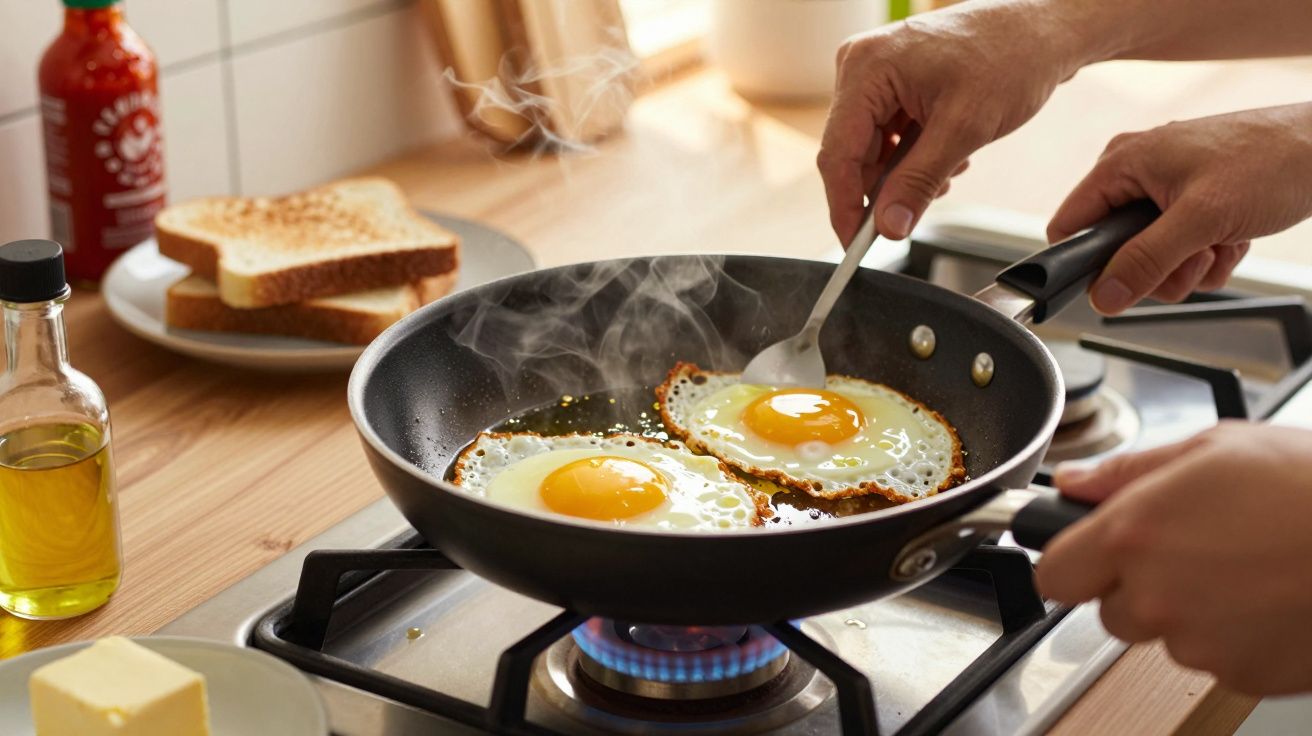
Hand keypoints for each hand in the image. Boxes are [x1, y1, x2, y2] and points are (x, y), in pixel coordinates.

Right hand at [818, 1, 1100, 243]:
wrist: (1045, 27)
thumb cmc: (1012, 55)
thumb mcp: (964, 128)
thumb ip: (918, 182)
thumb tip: (888, 227)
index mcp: (866, 68)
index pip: (837, 153)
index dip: (845, 206)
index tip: (857, 246)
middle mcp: (860, 67)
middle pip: (852, 154)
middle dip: (886, 187)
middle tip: (921, 205)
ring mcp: (875, 74)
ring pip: (872, 150)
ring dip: (906, 172)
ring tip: (950, 165)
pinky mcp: (892, 83)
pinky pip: (888, 135)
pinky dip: (914, 155)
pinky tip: (948, 150)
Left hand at [1036, 422, 1311, 694]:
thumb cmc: (1311, 489)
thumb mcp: (1213, 448)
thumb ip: (1128, 472)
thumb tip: (1076, 484)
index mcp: (1134, 534)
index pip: (1053, 573)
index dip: (1067, 560)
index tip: (1083, 551)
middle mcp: (1156, 595)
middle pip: (1107, 608)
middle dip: (1136, 583)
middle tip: (1191, 549)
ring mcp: (1198, 642)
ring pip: (1163, 635)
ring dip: (1188, 609)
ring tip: (1243, 566)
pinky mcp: (1241, 674)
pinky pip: (1214, 659)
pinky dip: (1233, 635)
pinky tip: (1266, 597)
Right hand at [1049, 103, 1311, 314]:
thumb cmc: (1272, 161)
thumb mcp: (1201, 219)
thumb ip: (1146, 261)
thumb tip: (1103, 297)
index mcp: (1122, 162)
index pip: (1070, 226)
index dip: (1088, 264)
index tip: (1122, 284)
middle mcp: (1137, 172)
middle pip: (1113, 250)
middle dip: (1158, 267)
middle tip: (1193, 257)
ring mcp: (1166, 187)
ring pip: (1150, 257)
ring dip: (1188, 265)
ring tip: (1220, 243)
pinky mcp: (1192, 201)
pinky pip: (1180, 250)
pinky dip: (1208, 255)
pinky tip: (1232, 239)